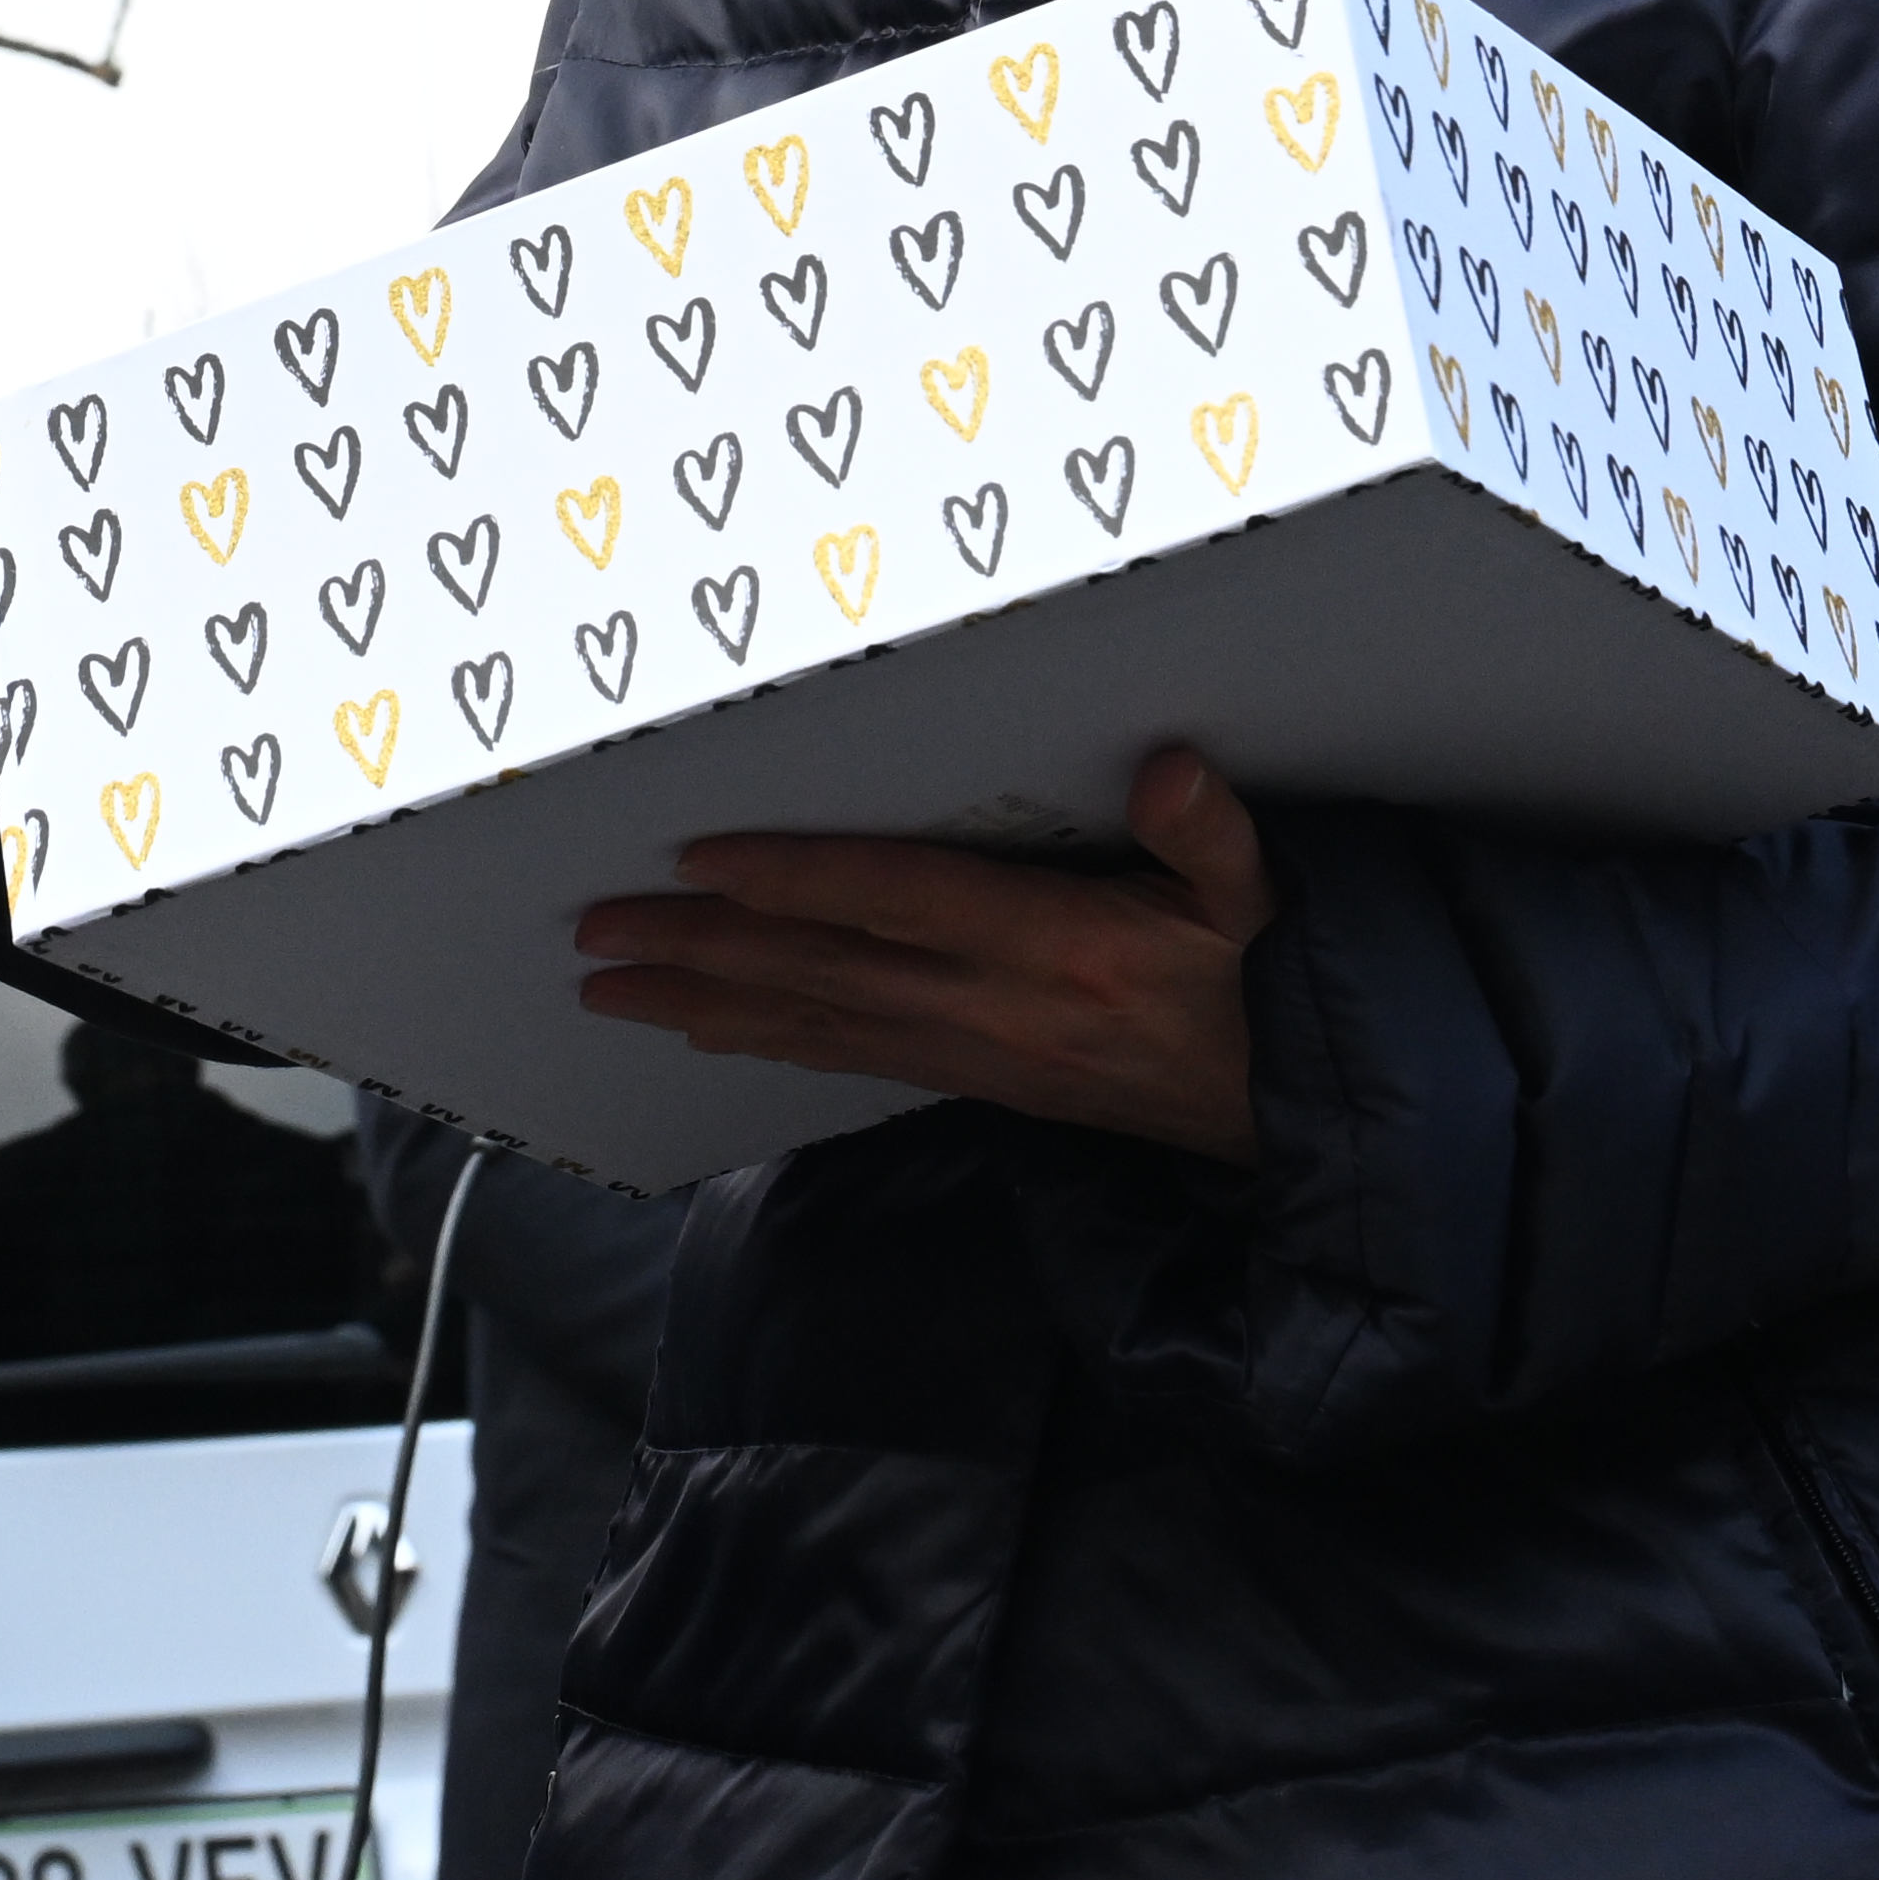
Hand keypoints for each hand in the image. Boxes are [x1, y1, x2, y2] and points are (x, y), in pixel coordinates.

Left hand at [569, 747, 1274, 1163]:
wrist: (1283, 1111)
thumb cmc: (1258, 983)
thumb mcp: (1258, 898)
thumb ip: (1211, 834)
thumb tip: (1174, 769)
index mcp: (1053, 944)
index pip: (895, 900)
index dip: (794, 879)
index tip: (699, 861)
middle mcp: (992, 1004)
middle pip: (820, 969)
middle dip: (700, 950)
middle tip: (595, 938)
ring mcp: (972, 1050)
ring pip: (814, 1021)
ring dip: (704, 1001)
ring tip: (609, 989)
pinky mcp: (971, 1077)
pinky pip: (844, 1055)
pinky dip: (765, 1037)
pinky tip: (703, 1025)